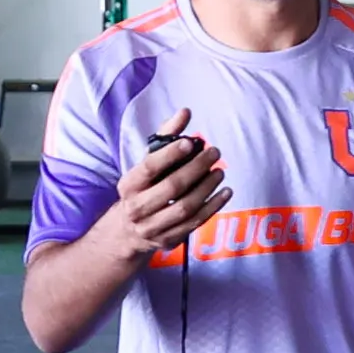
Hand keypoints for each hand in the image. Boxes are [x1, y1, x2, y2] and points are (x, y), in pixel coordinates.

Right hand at [105, 117, 227, 258]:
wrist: (128, 232)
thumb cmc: (143, 189)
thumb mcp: (146, 164)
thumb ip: (165, 136)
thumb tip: (185, 112)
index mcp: (129, 185)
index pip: (150, 167)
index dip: (171, 154)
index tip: (191, 142)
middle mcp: (137, 207)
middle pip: (171, 187)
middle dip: (196, 169)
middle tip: (214, 153)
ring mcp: (152, 227)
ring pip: (185, 207)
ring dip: (207, 188)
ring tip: (220, 172)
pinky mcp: (168, 240)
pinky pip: (195, 223)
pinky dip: (213, 207)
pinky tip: (225, 192)